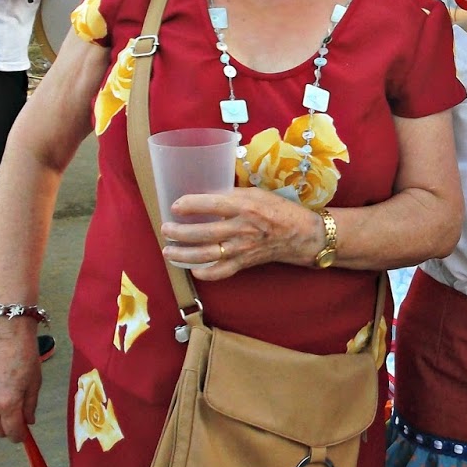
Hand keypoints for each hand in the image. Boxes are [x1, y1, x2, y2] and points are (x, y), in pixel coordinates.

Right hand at [0, 318, 43, 443]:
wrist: (8, 338)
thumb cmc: (26, 359)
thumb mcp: (34, 385)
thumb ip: (30, 407)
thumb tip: (28, 422)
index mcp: (9, 403)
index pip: (12, 431)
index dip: (19, 437)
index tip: (24, 437)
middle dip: (8, 432)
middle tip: (18, 425)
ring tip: (8, 414)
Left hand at [160, 187, 326, 281]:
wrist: (300, 234)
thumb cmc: (278, 209)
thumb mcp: (256, 193)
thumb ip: (231, 195)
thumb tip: (205, 197)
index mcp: (245, 206)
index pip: (212, 204)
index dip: (190, 205)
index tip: (176, 206)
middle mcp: (241, 228)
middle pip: (203, 232)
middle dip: (179, 232)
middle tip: (166, 229)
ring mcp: (242, 248)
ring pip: (206, 254)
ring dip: (183, 254)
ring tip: (169, 250)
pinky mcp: (244, 263)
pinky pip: (221, 272)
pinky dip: (205, 273)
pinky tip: (193, 269)